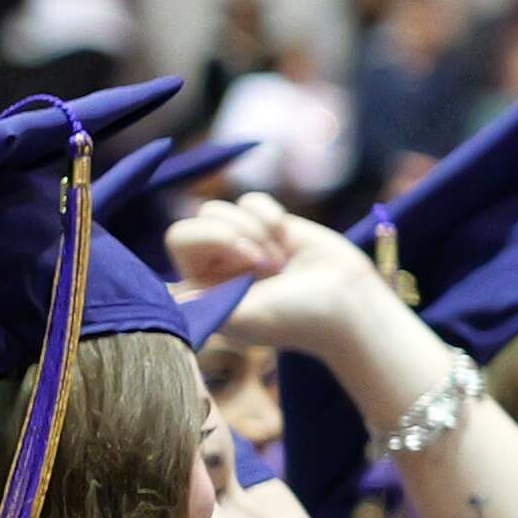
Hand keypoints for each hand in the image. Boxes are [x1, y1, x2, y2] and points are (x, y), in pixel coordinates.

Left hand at [165, 194, 397, 369]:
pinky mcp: (265, 225)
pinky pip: (248, 199)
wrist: (349, 302)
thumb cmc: (297, 317)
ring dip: (254, 230)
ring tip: (278, 261)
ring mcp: (238, 244)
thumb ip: (200, 307)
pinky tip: (286, 238)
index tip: (244, 274)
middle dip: (229, 236)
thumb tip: (167, 294)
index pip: (176, 245)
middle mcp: (213, 267)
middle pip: (190, 224)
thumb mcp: (242, 318)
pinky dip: (269, 215)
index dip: (208, 245)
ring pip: (216, 208)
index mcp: (201, 292)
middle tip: (263, 265)